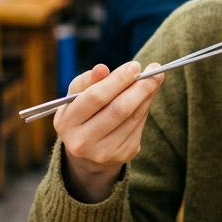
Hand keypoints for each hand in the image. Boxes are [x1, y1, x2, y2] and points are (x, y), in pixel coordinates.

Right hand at [55, 61, 163, 203]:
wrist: (87, 151)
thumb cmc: (82, 113)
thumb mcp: (77, 96)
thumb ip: (88, 81)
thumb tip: (102, 69)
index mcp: (67, 122)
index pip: (96, 97)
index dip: (118, 80)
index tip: (135, 66)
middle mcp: (83, 141)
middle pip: (118, 109)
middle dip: (139, 87)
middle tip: (154, 70)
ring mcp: (104, 152)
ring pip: (132, 118)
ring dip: (147, 96)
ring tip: (155, 79)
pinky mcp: (122, 155)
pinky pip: (139, 127)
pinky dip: (145, 108)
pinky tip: (148, 97)